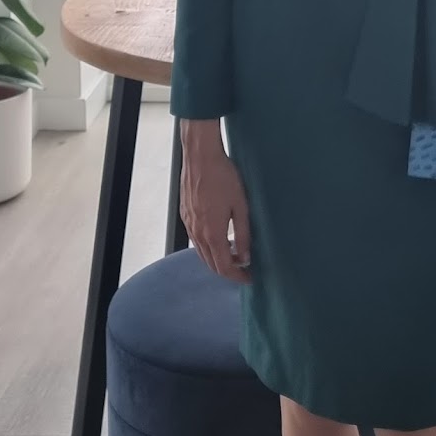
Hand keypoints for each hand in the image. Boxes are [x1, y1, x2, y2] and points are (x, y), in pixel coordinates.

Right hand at [180, 119, 251, 283]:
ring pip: (202, 253)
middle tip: (244, 269)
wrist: (201, 156)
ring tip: (235, 254)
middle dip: (228, 270)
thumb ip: (244, 234)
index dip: (238, 276)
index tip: (249, 278)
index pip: (224, 267)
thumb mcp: (241, 206)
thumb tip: (246, 257)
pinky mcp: (185, 215)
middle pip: (211, 264)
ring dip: (218, 259)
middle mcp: (197, 233)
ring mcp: (189, 224)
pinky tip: (220, 238)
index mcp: (212, 234)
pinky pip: (196, 240)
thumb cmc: (223, 177)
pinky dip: (208, 247)